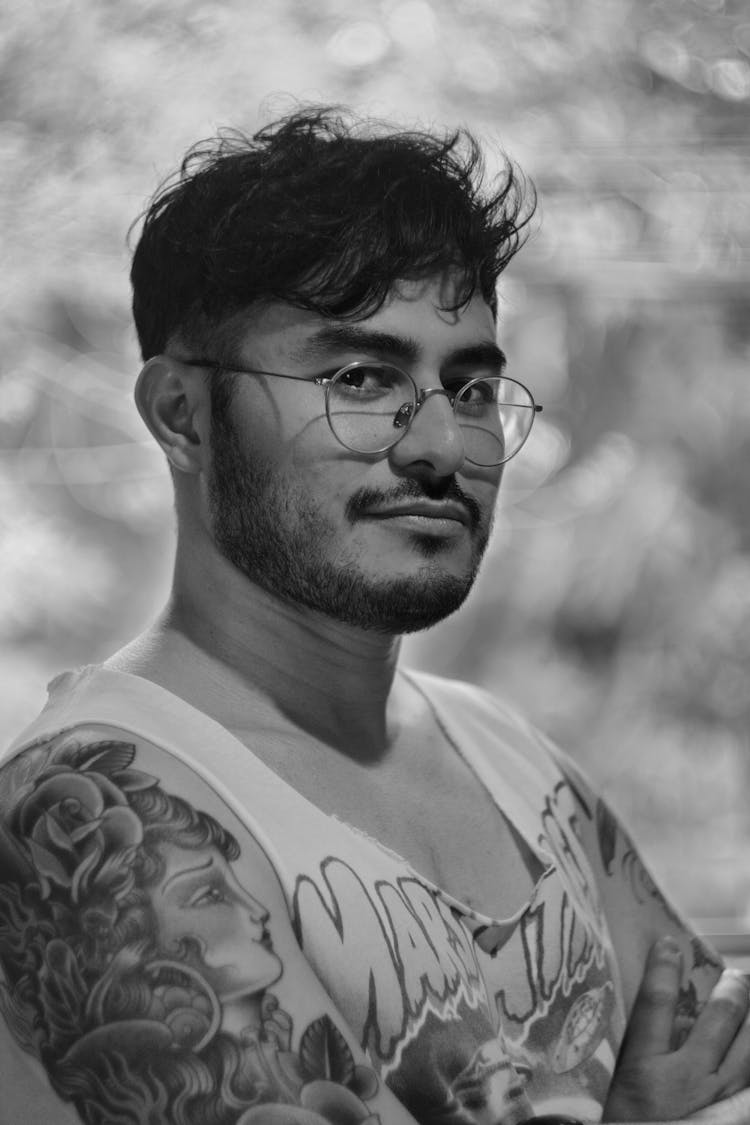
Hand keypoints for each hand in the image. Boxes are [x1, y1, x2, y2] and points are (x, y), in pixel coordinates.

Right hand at [603, 936, 749, 1121]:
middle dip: (733, 991)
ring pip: (749, 1050)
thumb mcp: (617, 1093)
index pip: (655, 1003)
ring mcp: (718, 1102)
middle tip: (737, 977)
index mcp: (643, 1071)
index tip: (668, 943)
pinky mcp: (732, 1118)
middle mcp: (686, 1081)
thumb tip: (645, 1022)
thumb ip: (631, 1058)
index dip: (662, 968)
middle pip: (719, 1019)